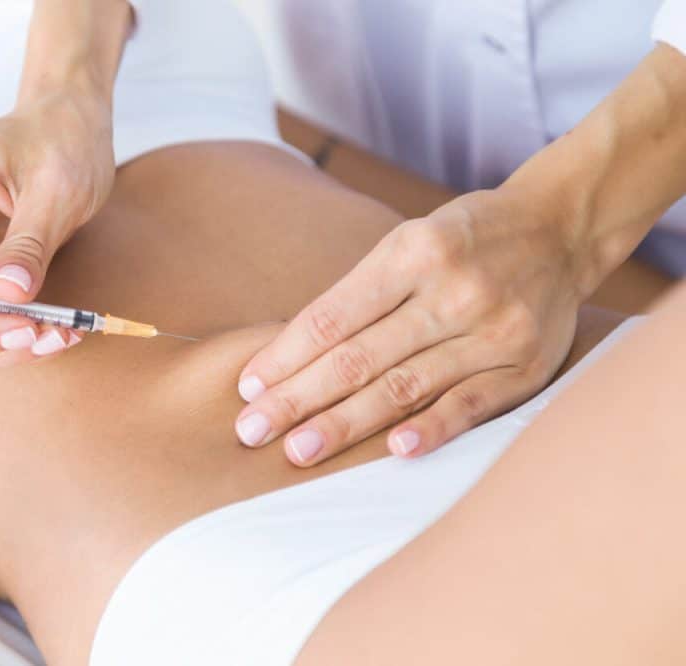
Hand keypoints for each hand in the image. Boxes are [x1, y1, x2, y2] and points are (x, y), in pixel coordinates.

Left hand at [234, 186, 583, 464]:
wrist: (559, 229)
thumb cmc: (463, 239)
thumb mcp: (408, 240)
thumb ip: (360, 294)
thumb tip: (291, 356)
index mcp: (413, 252)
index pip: (334, 316)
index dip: (286, 355)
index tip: (248, 387)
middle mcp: (453, 291)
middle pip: (360, 357)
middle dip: (299, 398)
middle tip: (252, 431)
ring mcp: (493, 330)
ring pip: (405, 386)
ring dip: (346, 424)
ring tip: (299, 450)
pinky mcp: (525, 366)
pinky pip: (471, 404)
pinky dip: (432, 429)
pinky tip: (394, 452)